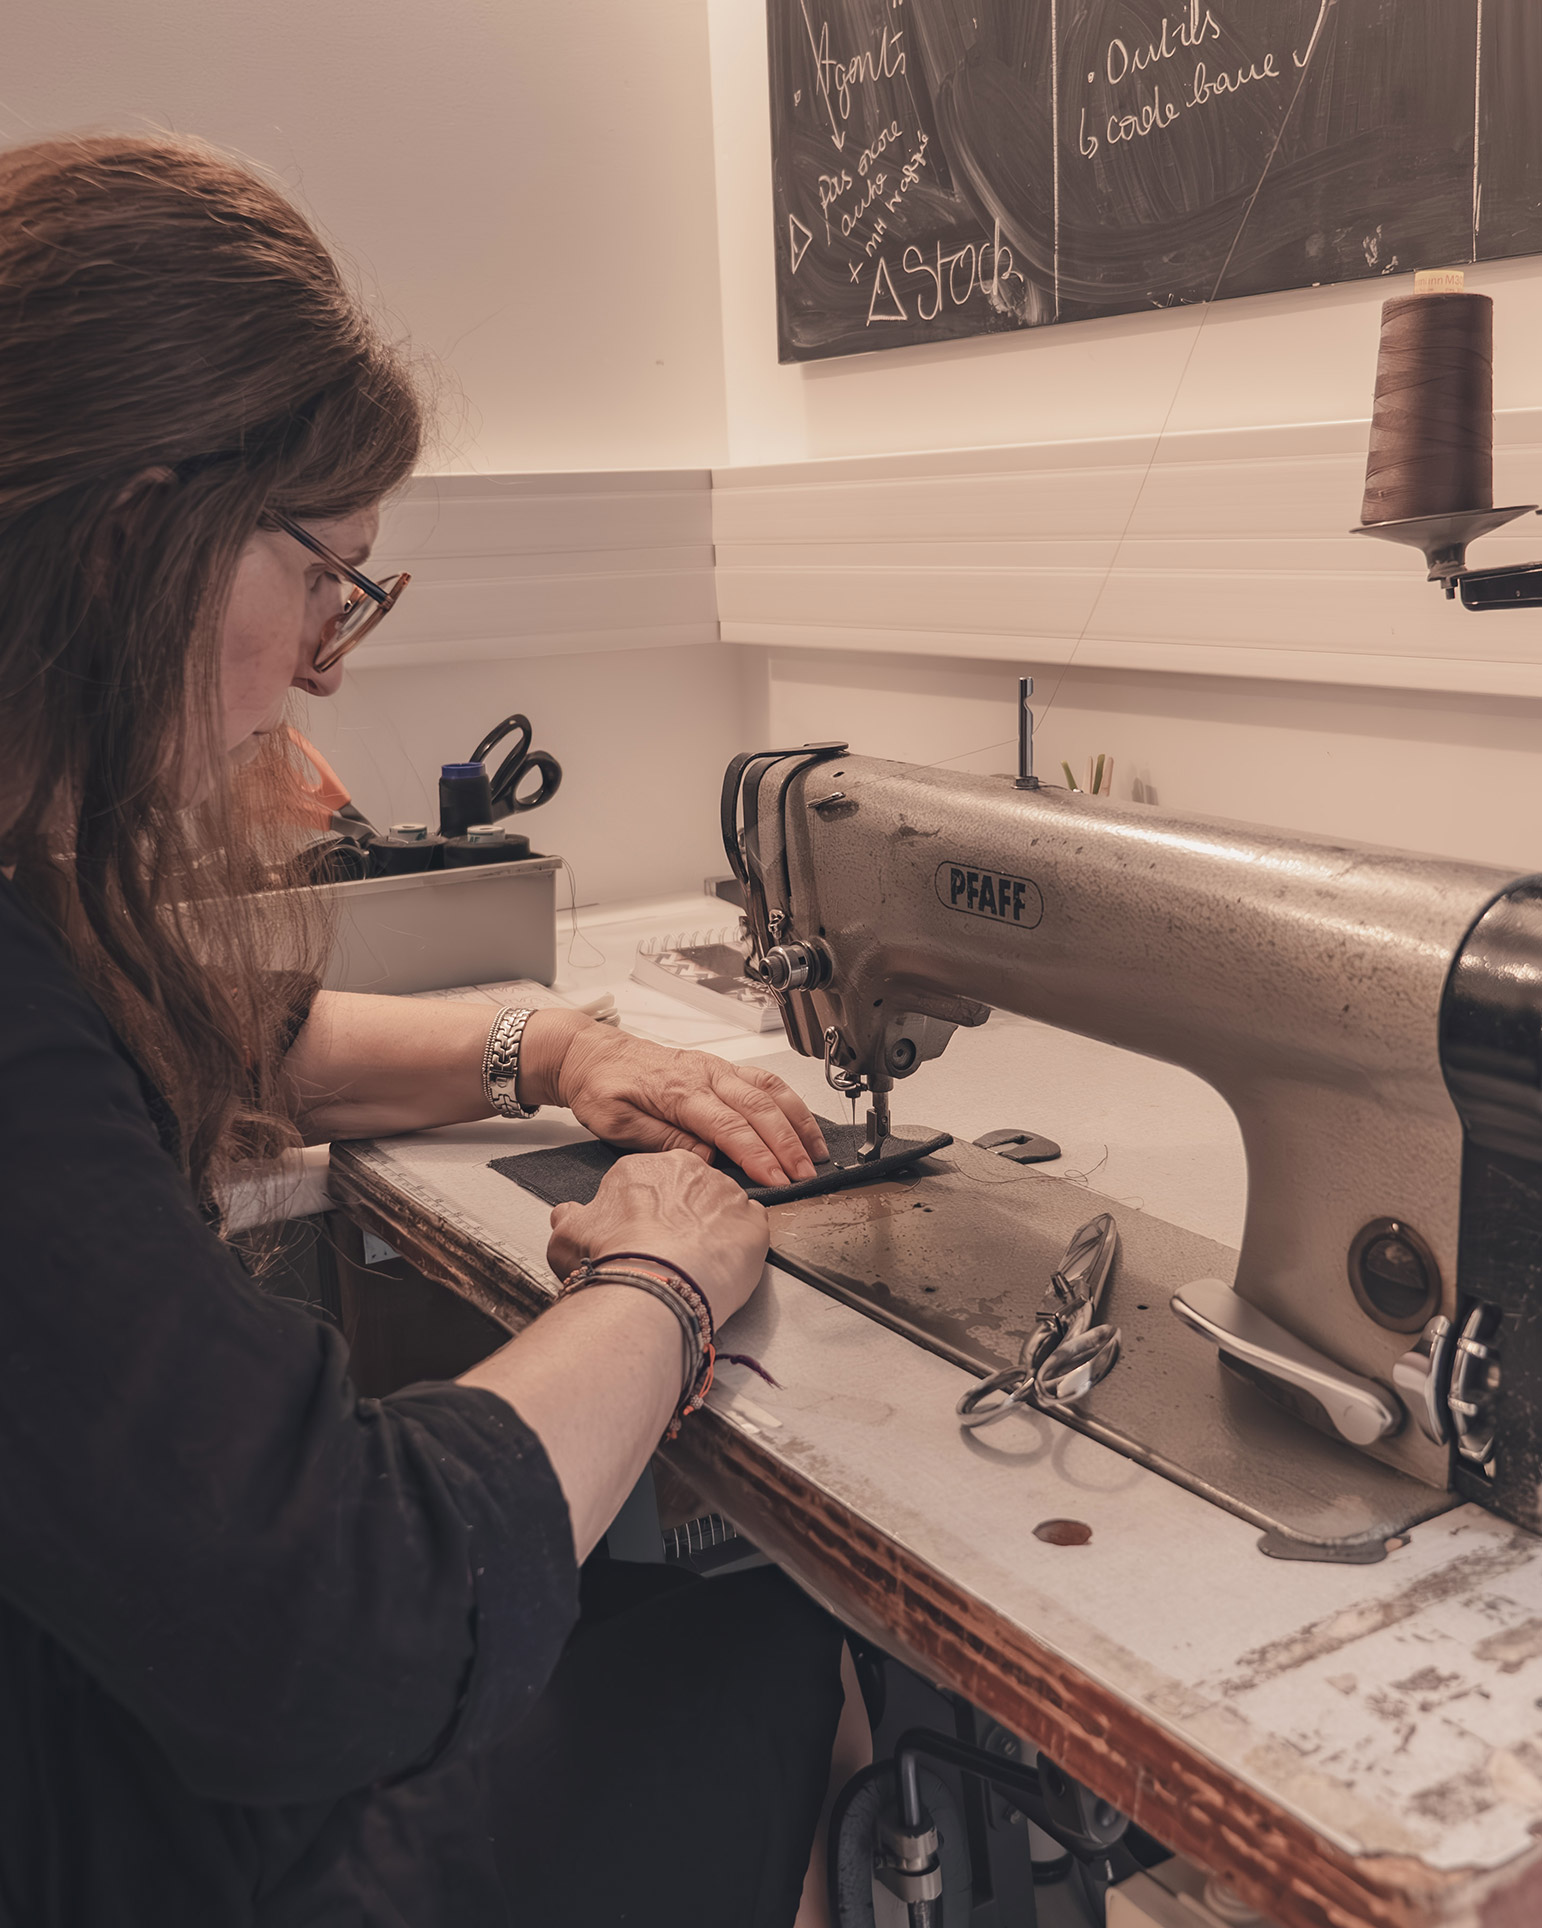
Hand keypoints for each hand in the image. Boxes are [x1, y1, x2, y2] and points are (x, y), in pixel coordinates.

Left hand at [521, 1012, 827, 1188]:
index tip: (778, 1180)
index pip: (730, 1127)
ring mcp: (716, 1068)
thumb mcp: (617, 1124)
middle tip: (806, 1176)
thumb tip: (706, 1158)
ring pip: (770, 1090)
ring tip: (816, 1154)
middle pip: (760, 1109)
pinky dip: (789, 1104)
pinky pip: (765, 1082)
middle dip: (788, 1145)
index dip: (759, 1155)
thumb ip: (663, 1141)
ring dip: (797, 1122)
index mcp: (680, 1090)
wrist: (592, 1054)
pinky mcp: (721, 1068)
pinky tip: (801, 1124)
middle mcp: (705, 1074)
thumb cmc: (602, 1088)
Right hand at [546, 1150, 769, 1328]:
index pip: (647, 1181)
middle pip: (687, 1188)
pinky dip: (740, 1245)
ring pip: (720, 1206)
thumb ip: (569, 1219)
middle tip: (669, 1250)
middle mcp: (688, 1169)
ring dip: (712, 1228)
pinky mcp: (755, 1220)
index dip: (643, 1212)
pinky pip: (750, 1227)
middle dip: (681, 1215)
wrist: (656, 1283)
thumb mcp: (568, 1236)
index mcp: (642, 1166)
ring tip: (697, 1262)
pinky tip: (724, 1265)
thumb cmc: (614, 1259)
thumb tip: (566, 1215)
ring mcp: (726, 1191)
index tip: (641, 1233)